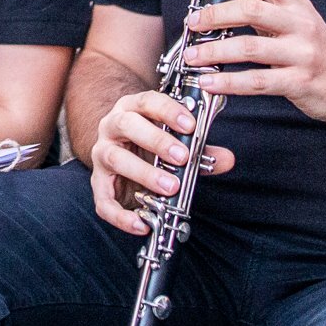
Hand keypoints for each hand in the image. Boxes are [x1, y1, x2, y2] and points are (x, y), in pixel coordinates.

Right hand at [88, 89, 234, 235]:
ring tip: (170, 186)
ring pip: (115, 158)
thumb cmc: (150, 144)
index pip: (147, 101)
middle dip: (156, 140)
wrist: (120, 152)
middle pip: (127, 125)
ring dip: (143, 172)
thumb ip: (200, 149)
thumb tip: (226, 159)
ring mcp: (102, 153)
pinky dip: (121, 215)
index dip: (168, 111)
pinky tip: (142, 224)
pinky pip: (103, 200)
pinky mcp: (99, 183)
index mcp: (133, 109)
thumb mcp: (176, 141)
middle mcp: (112, 127)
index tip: (190, 125)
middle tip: (182, 157)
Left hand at [185, 0, 325, 129]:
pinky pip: (257, 81)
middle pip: (250, 9)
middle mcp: (299, 24)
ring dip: (214, 52)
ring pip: (249, 47)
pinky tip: (210, 83)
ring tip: (193, 56)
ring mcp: (300, 53)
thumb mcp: (299, 21)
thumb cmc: (320, 54)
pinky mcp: (298, 82)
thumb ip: (267, 7)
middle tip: (193, 23)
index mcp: (297, 5)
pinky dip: (229, 83)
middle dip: (214, 15)